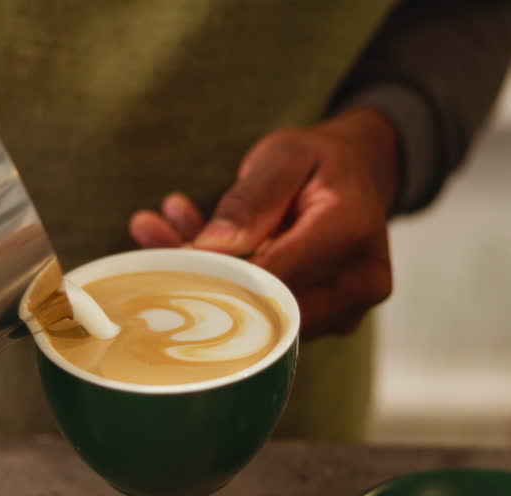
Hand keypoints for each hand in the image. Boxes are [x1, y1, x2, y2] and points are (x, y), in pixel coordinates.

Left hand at [130, 108, 399, 337]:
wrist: (358, 178)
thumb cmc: (321, 163)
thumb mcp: (284, 156)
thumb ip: (250, 199)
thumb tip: (212, 249)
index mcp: (352, 231)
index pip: (277, 277)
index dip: (221, 277)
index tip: (174, 259)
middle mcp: (359, 281)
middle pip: (267, 307)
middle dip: (204, 281)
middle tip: (150, 239)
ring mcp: (346, 310)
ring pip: (262, 319)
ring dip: (207, 284)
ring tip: (160, 233)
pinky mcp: (326, 324)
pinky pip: (266, 319)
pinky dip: (225, 290)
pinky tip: (187, 250)